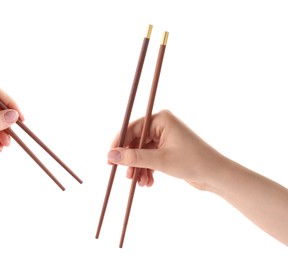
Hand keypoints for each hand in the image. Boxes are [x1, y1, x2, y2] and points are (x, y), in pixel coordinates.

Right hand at [107, 110, 226, 189]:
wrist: (217, 175)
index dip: (119, 144)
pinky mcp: (167, 150)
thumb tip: (110, 155)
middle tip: (125, 175)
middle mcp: (161, 125)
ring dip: (139, 168)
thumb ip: (133, 158)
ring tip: (139, 182)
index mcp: (161, 119)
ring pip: (141, 152)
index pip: (132, 128)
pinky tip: (148, 183)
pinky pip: (149, 158)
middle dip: (131, 160)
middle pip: (135, 142)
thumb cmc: (193, 162)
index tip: (109, 159)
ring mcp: (164, 137)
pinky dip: (146, 170)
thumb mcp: (160, 161)